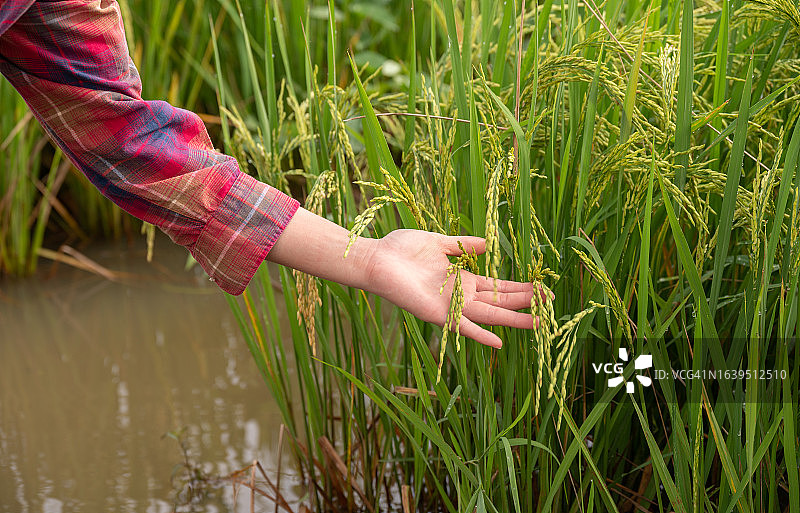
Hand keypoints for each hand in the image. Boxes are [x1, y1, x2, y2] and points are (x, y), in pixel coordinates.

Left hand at [365, 229, 541, 348]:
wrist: (376, 258)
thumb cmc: (401, 249)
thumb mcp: (438, 241)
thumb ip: (463, 244)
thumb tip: (488, 242)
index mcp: (462, 278)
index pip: (498, 286)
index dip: (520, 288)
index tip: (543, 288)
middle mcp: (460, 295)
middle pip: (500, 301)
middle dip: (525, 303)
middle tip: (551, 304)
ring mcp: (450, 306)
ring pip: (489, 314)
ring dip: (513, 319)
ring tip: (538, 322)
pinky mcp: (437, 314)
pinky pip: (461, 327)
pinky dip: (479, 335)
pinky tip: (499, 343)